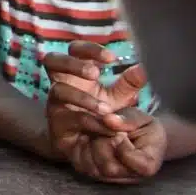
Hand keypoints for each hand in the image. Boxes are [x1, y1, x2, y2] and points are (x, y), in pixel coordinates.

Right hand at [46, 48, 163, 183]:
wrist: (92, 145)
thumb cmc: (102, 115)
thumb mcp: (119, 98)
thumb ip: (129, 83)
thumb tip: (143, 68)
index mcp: (76, 72)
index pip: (74, 50)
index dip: (88, 49)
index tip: (112, 59)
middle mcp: (61, 83)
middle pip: (52, 61)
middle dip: (72, 64)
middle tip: (94, 74)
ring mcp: (55, 102)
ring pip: (58, 90)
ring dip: (82, 97)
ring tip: (105, 109)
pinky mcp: (56, 122)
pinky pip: (67, 117)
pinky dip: (88, 119)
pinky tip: (104, 124)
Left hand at [56, 103, 164, 183]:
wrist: (137, 136)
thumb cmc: (143, 127)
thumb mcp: (142, 118)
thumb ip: (129, 119)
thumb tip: (108, 119)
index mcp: (148, 164)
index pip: (139, 166)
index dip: (125, 148)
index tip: (122, 134)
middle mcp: (130, 176)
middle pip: (110, 169)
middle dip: (103, 145)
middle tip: (106, 131)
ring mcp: (111, 177)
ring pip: (93, 169)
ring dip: (90, 147)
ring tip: (97, 133)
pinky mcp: (95, 173)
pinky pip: (81, 167)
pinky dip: (80, 150)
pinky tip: (86, 137)